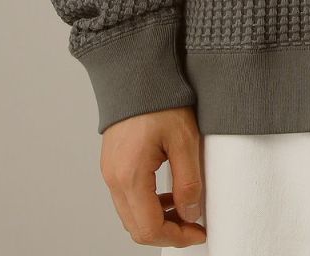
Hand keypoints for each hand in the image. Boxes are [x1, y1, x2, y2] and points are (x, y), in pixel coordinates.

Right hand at [99, 105, 206, 246]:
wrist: (137, 71)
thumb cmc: (160, 98)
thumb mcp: (184, 139)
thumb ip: (188, 181)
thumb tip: (191, 213)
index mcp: (130, 176)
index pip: (150, 228)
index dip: (177, 237)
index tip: (199, 232)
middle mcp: (114, 179)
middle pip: (137, 228)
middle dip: (168, 233)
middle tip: (194, 226)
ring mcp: (110, 172)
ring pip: (131, 216)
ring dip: (157, 220)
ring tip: (185, 208)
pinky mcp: (112, 164)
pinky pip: (127, 198)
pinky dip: (148, 205)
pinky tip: (168, 194)